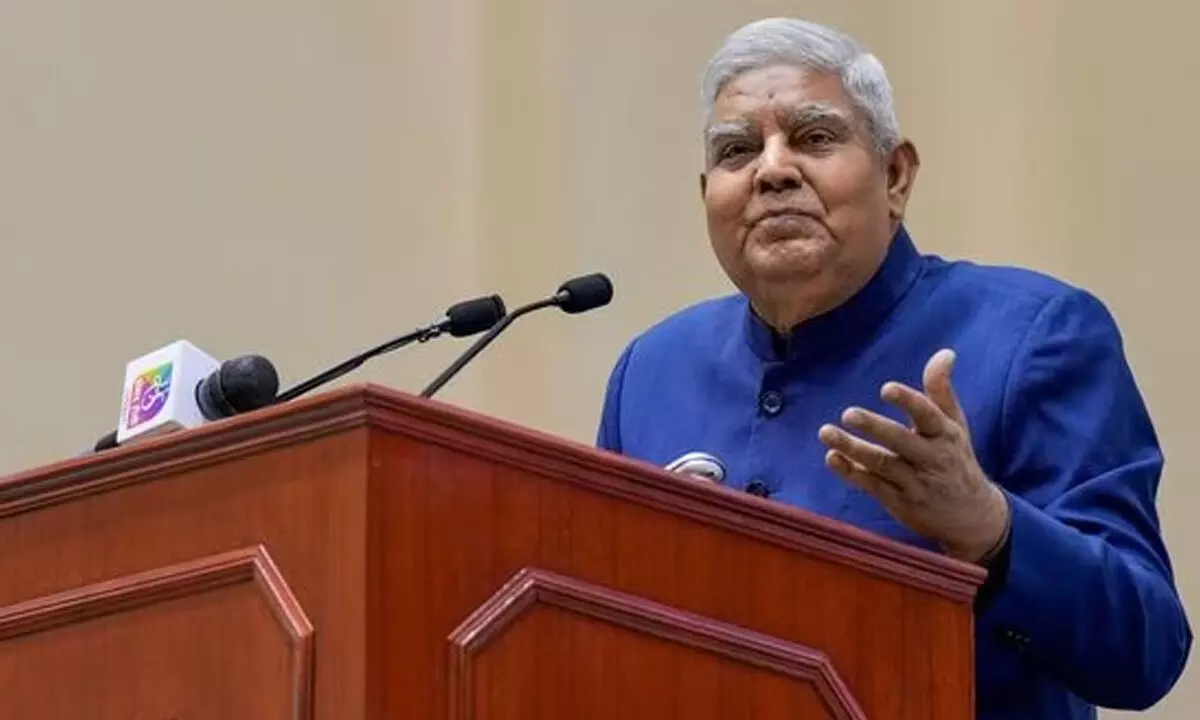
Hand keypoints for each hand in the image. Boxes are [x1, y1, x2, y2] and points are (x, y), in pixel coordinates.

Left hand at [817, 349, 1009, 562]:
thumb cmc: (956, 459)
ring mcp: (914, 482)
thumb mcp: (955, 425)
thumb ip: (941, 390)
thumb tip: (945, 353)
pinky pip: (872, 485)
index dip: (908, 401)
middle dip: (875, 428)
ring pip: (881, 464)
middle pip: (901, 442)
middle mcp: (931, 459)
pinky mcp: (899, 501)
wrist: (972, 517)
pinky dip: (851, 473)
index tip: (886, 388)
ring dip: (853, 448)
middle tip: (848, 413)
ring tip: (826, 432)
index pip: (928, 416)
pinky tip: (832, 457)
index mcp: (945, 435)